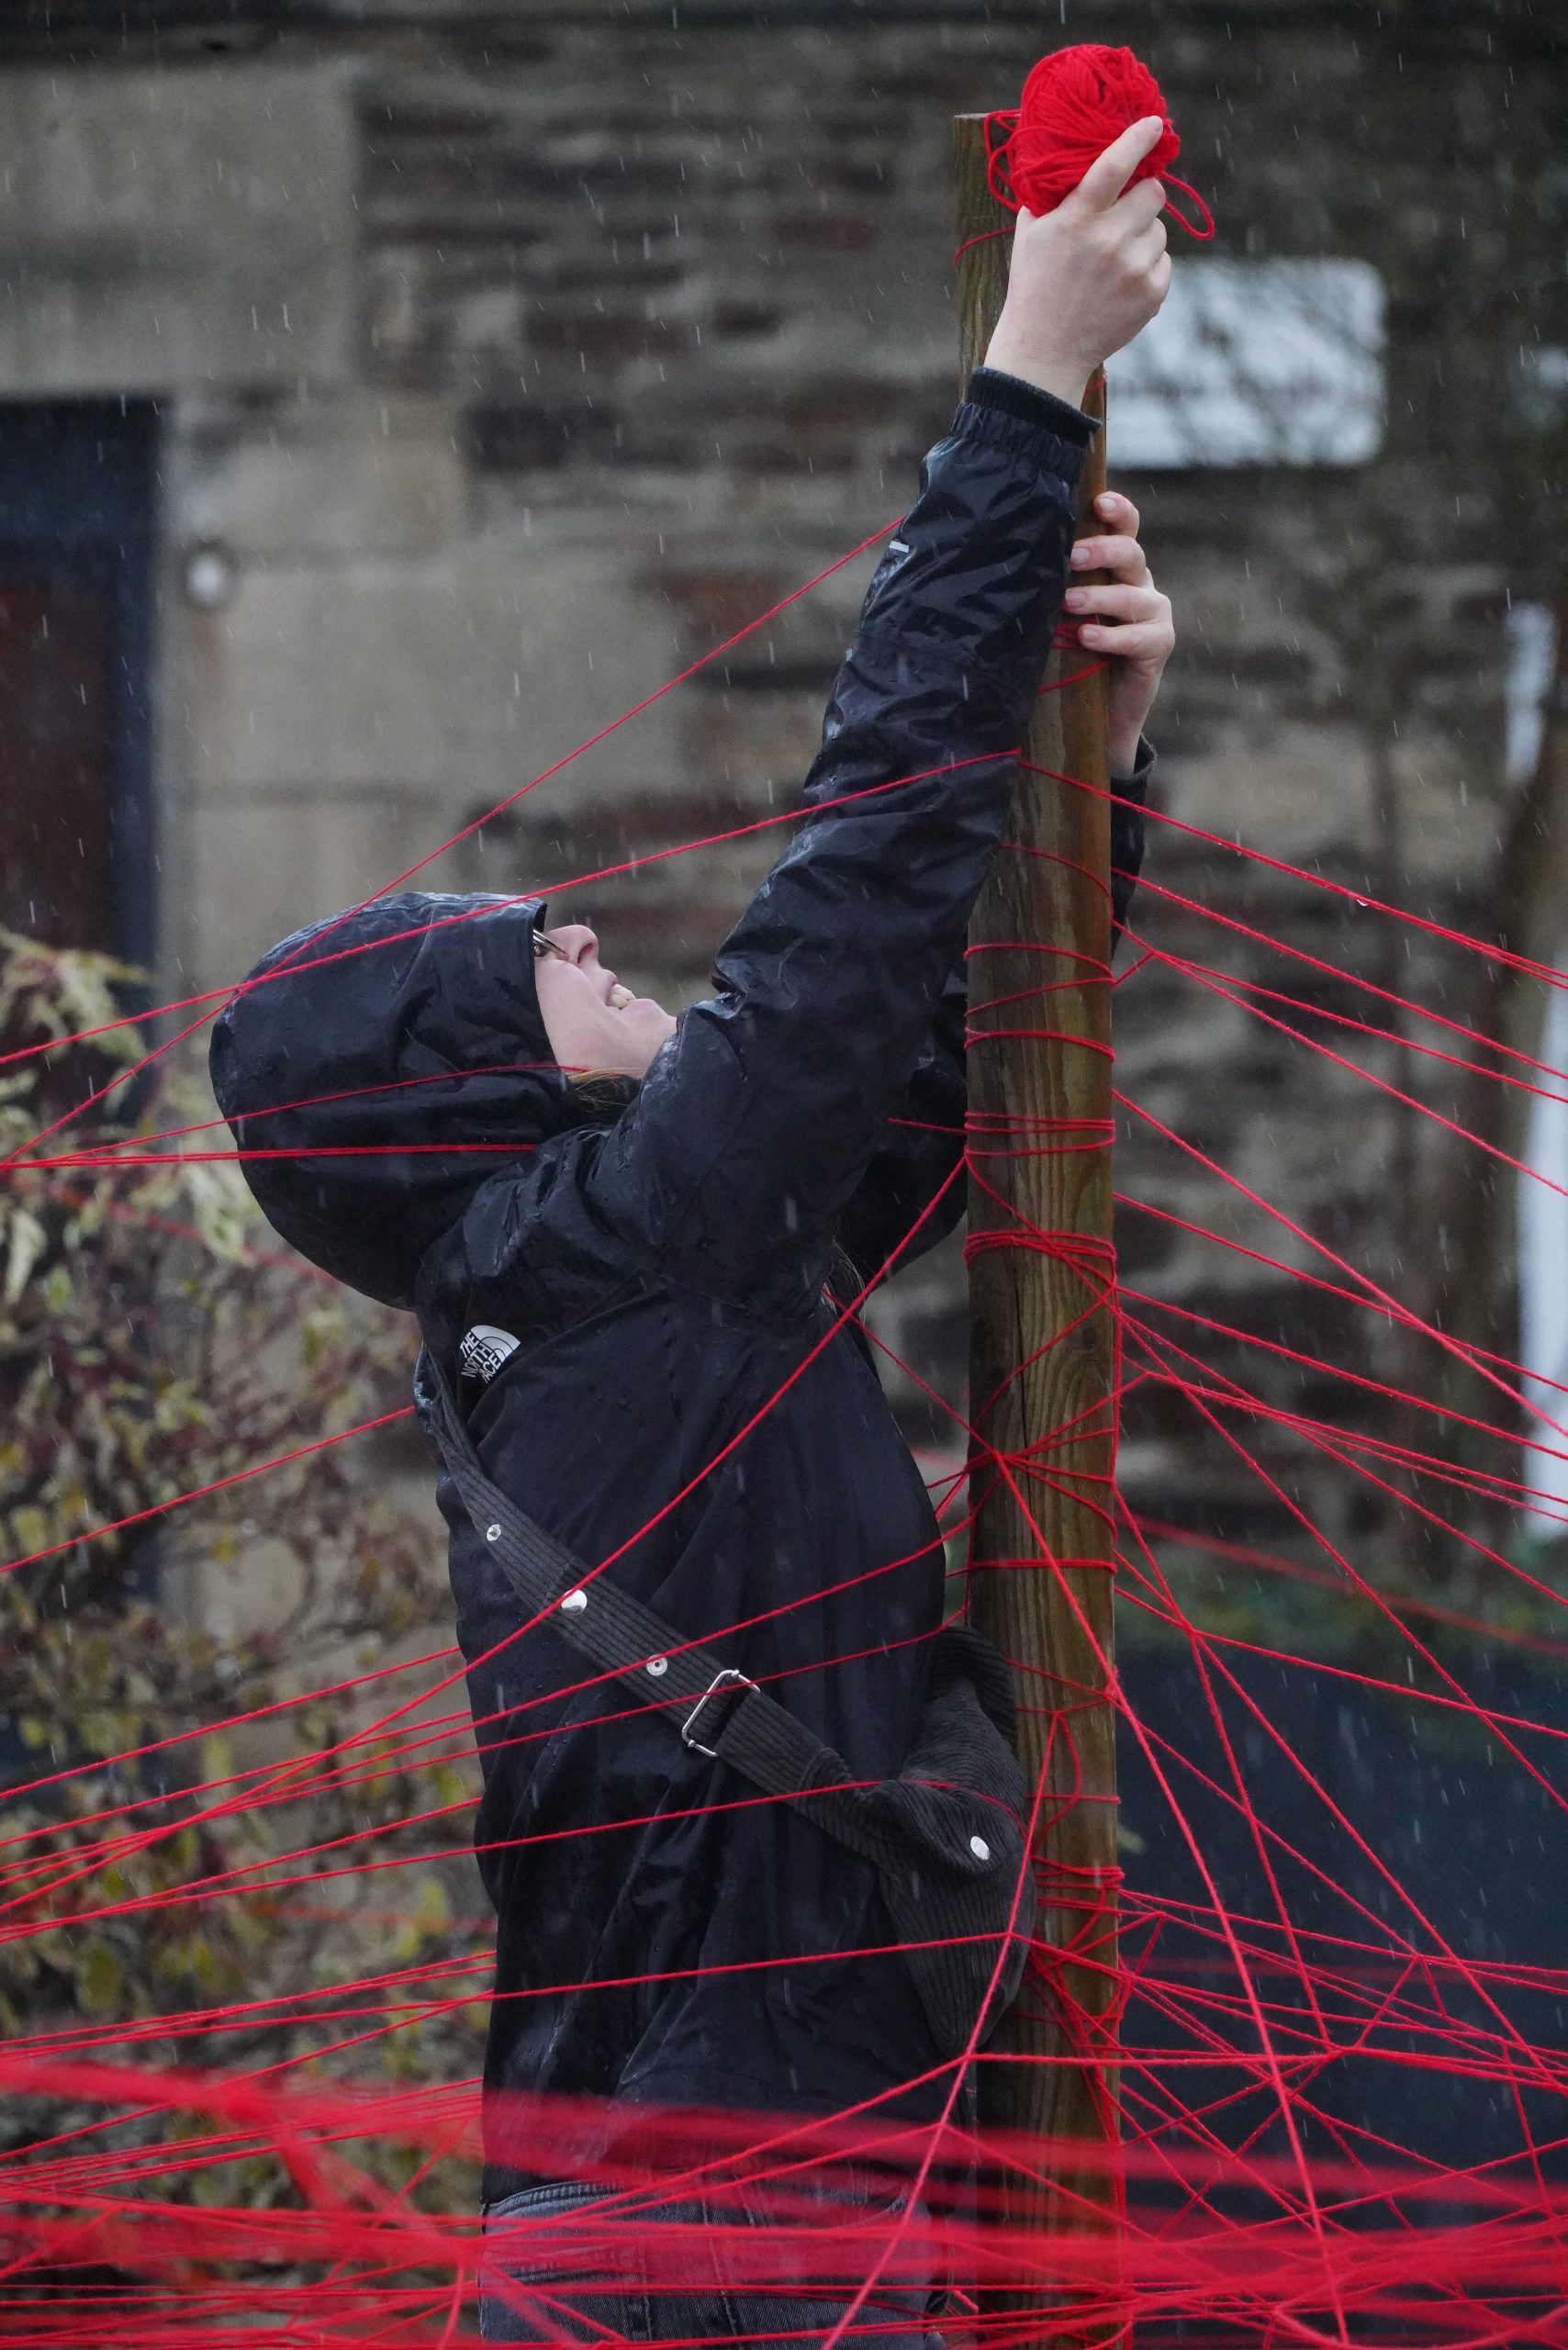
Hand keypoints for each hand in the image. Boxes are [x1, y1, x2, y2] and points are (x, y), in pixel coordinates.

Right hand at [983, 116, 1173, 407]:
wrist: (1045, 351)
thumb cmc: (1035, 285)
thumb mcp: (1031, 233)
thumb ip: (1054, 194)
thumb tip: (1075, 157)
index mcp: (1077, 219)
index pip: (1115, 164)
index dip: (1138, 138)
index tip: (1154, 124)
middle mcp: (1109, 240)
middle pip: (1153, 192)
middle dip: (1142, 196)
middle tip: (1124, 212)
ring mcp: (1134, 268)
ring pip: (1159, 228)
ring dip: (1142, 236)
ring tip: (1113, 261)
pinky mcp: (1152, 293)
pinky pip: (1164, 260)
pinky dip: (1148, 267)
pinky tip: (1121, 284)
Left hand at [1062, 490, 1173, 773]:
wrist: (1097, 715)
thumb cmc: (1070, 656)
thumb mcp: (1058, 616)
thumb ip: (1052, 588)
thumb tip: (1007, 561)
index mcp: (1117, 569)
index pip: (1124, 529)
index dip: (1117, 511)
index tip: (1099, 501)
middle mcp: (1140, 584)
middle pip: (1131, 553)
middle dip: (1102, 550)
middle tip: (1071, 557)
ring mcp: (1154, 614)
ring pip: (1134, 594)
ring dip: (1099, 596)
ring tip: (1069, 604)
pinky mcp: (1158, 646)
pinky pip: (1139, 636)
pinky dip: (1112, 636)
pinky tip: (1087, 638)